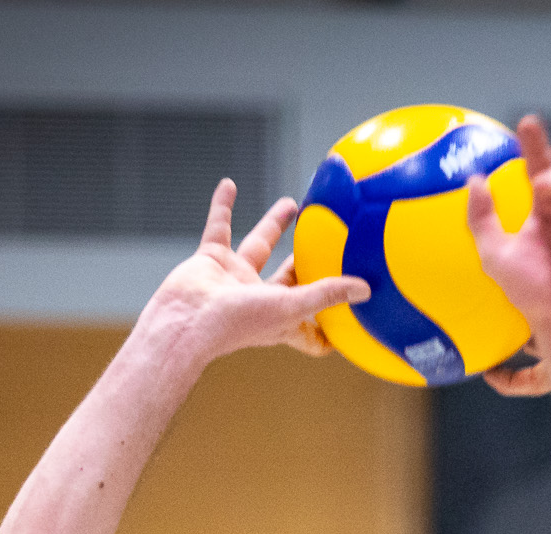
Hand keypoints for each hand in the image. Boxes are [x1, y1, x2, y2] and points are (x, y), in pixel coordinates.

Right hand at [147, 180, 368, 359]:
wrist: (186, 320)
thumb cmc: (237, 323)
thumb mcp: (292, 306)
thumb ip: (327, 293)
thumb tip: (365, 289)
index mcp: (282, 318)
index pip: (311, 332)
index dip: (328, 329)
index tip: (348, 320)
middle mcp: (260, 299)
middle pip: (290, 278)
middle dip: (307, 262)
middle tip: (327, 240)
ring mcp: (235, 278)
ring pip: (259, 245)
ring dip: (274, 224)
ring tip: (293, 203)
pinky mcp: (211, 259)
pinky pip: (219, 226)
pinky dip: (222, 205)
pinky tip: (229, 184)